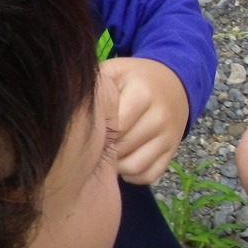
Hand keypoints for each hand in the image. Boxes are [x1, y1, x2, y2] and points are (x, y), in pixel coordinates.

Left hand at [100, 57, 189, 184]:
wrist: (173, 83)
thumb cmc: (134, 78)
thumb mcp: (115, 71)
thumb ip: (96, 87)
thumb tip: (74, 109)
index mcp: (143, 93)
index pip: (114, 126)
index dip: (98, 132)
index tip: (91, 129)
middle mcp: (160, 117)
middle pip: (122, 147)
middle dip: (104, 149)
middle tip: (95, 142)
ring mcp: (169, 136)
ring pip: (134, 166)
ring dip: (116, 165)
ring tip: (109, 152)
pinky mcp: (172, 152)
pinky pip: (149, 175)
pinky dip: (133, 175)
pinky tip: (124, 161)